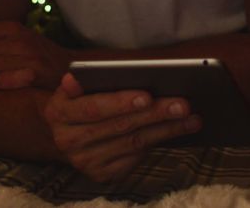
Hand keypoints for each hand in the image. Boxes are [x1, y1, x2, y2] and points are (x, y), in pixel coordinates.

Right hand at [43, 73, 202, 181]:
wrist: (73, 129)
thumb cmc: (87, 96)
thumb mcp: (83, 83)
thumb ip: (89, 77)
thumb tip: (76, 77)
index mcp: (58, 111)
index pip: (93, 107)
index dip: (120, 102)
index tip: (147, 95)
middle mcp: (67, 140)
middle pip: (119, 126)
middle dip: (155, 113)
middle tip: (183, 104)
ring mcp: (84, 160)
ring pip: (133, 143)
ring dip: (167, 129)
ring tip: (192, 116)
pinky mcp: (101, 173)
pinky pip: (135, 158)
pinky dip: (160, 142)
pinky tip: (179, 130)